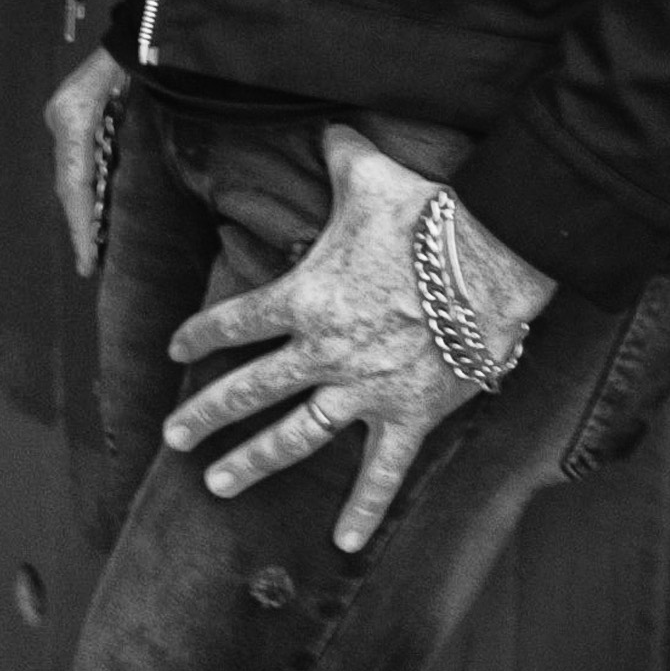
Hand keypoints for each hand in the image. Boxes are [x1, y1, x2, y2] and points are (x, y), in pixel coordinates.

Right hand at [45, 47, 130, 275]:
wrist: (140, 29)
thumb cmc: (148, 60)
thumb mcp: (144, 99)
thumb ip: (136, 142)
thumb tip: (128, 193)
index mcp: (74, 118)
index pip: (74, 183)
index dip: (80, 225)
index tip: (86, 261)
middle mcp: (62, 119)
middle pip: (68, 183)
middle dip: (79, 224)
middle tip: (88, 265)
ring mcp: (65, 117)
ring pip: (72, 176)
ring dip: (84, 210)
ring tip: (93, 249)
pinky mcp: (76, 118)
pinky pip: (80, 163)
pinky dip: (89, 191)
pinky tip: (98, 213)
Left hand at [158, 125, 559, 553]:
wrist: (497, 258)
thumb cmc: (431, 214)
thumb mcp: (370, 174)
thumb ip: (338, 154)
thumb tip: (327, 124)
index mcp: (304, 297)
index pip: (233, 320)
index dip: (200, 336)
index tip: (176, 352)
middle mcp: (323, 351)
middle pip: (249, 388)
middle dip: (206, 414)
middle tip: (173, 438)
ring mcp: (365, 390)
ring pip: (295, 436)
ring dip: (254, 462)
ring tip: (216, 485)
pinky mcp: (411, 415)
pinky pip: (383, 473)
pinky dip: (365, 511)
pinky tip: (342, 546)